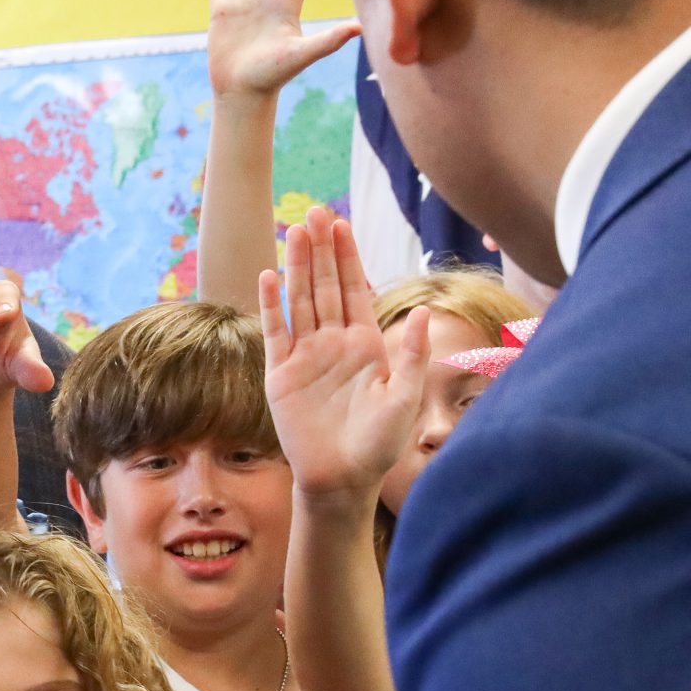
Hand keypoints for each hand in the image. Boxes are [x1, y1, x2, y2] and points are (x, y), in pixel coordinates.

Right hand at [259, 207, 427, 497]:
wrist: (342, 480)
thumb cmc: (378, 444)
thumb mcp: (403, 398)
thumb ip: (411, 354)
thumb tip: (420, 310)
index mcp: (365, 344)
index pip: (355, 289)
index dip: (348, 256)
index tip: (341, 223)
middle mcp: (333, 343)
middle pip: (326, 286)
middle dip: (322, 249)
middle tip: (314, 211)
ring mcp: (305, 356)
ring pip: (301, 300)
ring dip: (299, 266)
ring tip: (296, 230)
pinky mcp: (280, 374)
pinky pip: (275, 331)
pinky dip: (272, 304)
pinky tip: (270, 276)